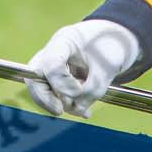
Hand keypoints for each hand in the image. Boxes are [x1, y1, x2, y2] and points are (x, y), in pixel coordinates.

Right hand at [24, 20, 139, 117]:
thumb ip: (92, 89)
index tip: (78, 91)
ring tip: (84, 109)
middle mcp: (53, 52)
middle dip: (46, 98)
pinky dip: (68, 106)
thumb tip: (76, 108)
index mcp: (65, 40)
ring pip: (43, 90)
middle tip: (60, 110)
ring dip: (63, 103)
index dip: (61, 83)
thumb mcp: (107, 68)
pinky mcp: (57, 79)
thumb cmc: (112, 46)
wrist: (115, 40)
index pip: (51, 63)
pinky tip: (83, 111)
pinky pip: (54, 96)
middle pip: (35, 78)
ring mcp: (52, 66)